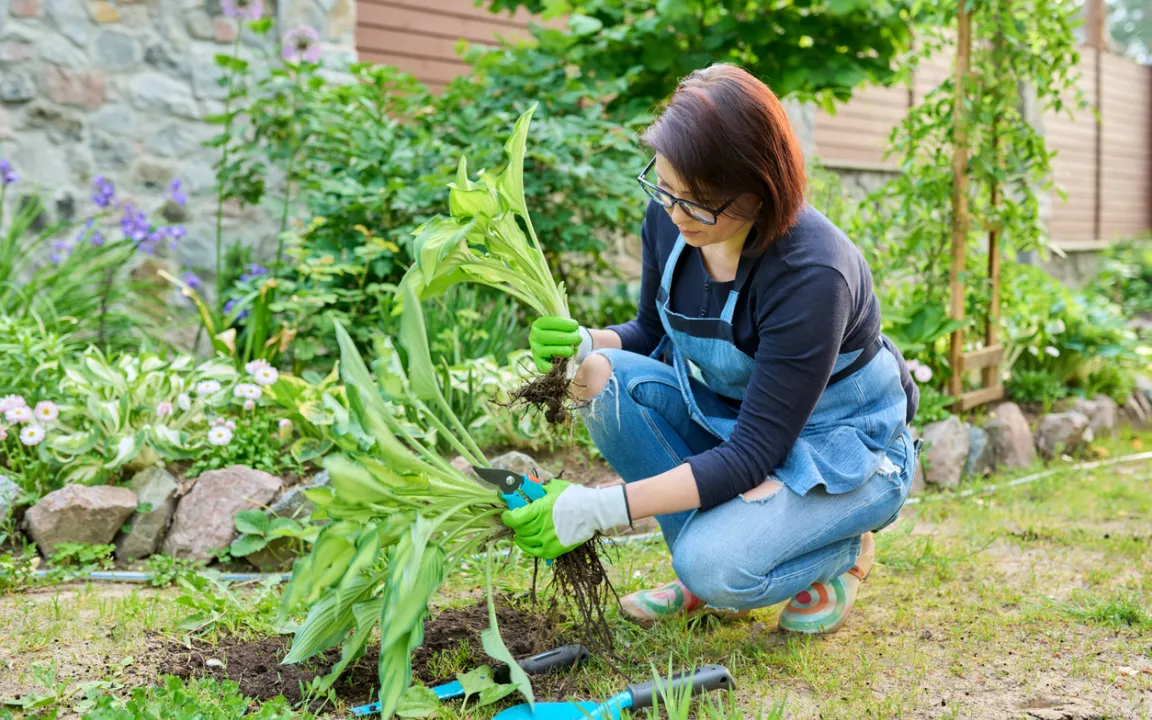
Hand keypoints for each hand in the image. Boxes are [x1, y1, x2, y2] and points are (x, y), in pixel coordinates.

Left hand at [502, 480, 629, 559]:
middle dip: (516, 525)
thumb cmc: (574, 497)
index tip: (507, 514)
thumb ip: (539, 490)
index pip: (513, 518)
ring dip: (521, 536)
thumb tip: (527, 487)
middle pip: (519, 530)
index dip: (507, 517)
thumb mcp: (554, 488)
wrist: (592, 511)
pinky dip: (529, 548)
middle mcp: (541, 527)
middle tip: (517, 521)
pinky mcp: (554, 550)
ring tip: (521, 532)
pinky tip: (528, 542)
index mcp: (539, 510)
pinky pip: (535, 552)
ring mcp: (547, 540)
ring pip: (525, 542)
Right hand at [529, 316, 589, 372]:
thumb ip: (568, 328)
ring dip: (567, 350)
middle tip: (578, 338)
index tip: (575, 325)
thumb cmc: (561, 333)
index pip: (551, 322)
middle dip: (568, 337)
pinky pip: (547, 366)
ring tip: (573, 349)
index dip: (565, 324)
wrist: (556, 347)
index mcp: (538, 324)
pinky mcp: (538, 363)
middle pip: (552, 336)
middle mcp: (534, 337)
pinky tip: (564, 360)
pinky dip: (557, 364)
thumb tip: (576, 336)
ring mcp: (535, 350)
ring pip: (552, 350)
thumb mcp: (563, 327)